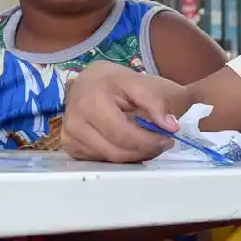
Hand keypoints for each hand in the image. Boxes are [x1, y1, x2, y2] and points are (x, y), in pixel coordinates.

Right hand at [62, 61, 187, 162]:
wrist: (92, 80)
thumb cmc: (119, 81)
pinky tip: (130, 144)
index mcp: (92, 100)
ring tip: (149, 142)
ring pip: (110, 159)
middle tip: (162, 143)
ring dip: (135, 155)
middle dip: (145, 150)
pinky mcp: (70, 145)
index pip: (123, 134)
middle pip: (116, 151)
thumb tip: (171, 126)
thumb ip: (158, 102)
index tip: (169, 138)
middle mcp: (75, 119)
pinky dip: (120, 156)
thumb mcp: (142, 83)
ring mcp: (69, 135)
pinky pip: (100, 160)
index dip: (149, 141)